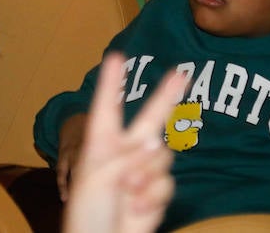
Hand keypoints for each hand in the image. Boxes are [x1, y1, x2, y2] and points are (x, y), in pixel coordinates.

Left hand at [61, 53, 185, 232]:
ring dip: (147, 174)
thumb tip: (157, 145)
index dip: (111, 82)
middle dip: (166, 96)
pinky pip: (166, 183)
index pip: (106, 107)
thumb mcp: (97, 177)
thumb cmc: (87, 214)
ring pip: (162, 156)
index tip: (116, 56)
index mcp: (100, 145)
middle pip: (149, 118)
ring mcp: (142, 174)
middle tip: (182, 74)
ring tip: (129, 191)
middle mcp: (123, 154)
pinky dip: (153, 196)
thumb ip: (127, 156)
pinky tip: (137, 208)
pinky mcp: (155, 194)